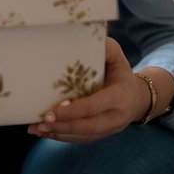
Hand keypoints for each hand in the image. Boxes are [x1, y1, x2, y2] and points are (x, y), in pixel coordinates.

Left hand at [28, 37, 145, 143]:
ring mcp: (110, 129)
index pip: (96, 106)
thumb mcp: (116, 55)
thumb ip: (104, 46)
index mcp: (120, 96)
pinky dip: (62, 138)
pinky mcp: (102, 136)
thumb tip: (84, 32)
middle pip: (89, 127)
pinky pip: (82, 140)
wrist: (136, 97)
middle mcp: (117, 117)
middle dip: (64, 126)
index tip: (56, 109)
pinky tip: (44, 133)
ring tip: (37, 129)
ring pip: (84, 136)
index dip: (76, 109)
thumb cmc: (119, 71)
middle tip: (42, 121)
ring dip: (59, 134)